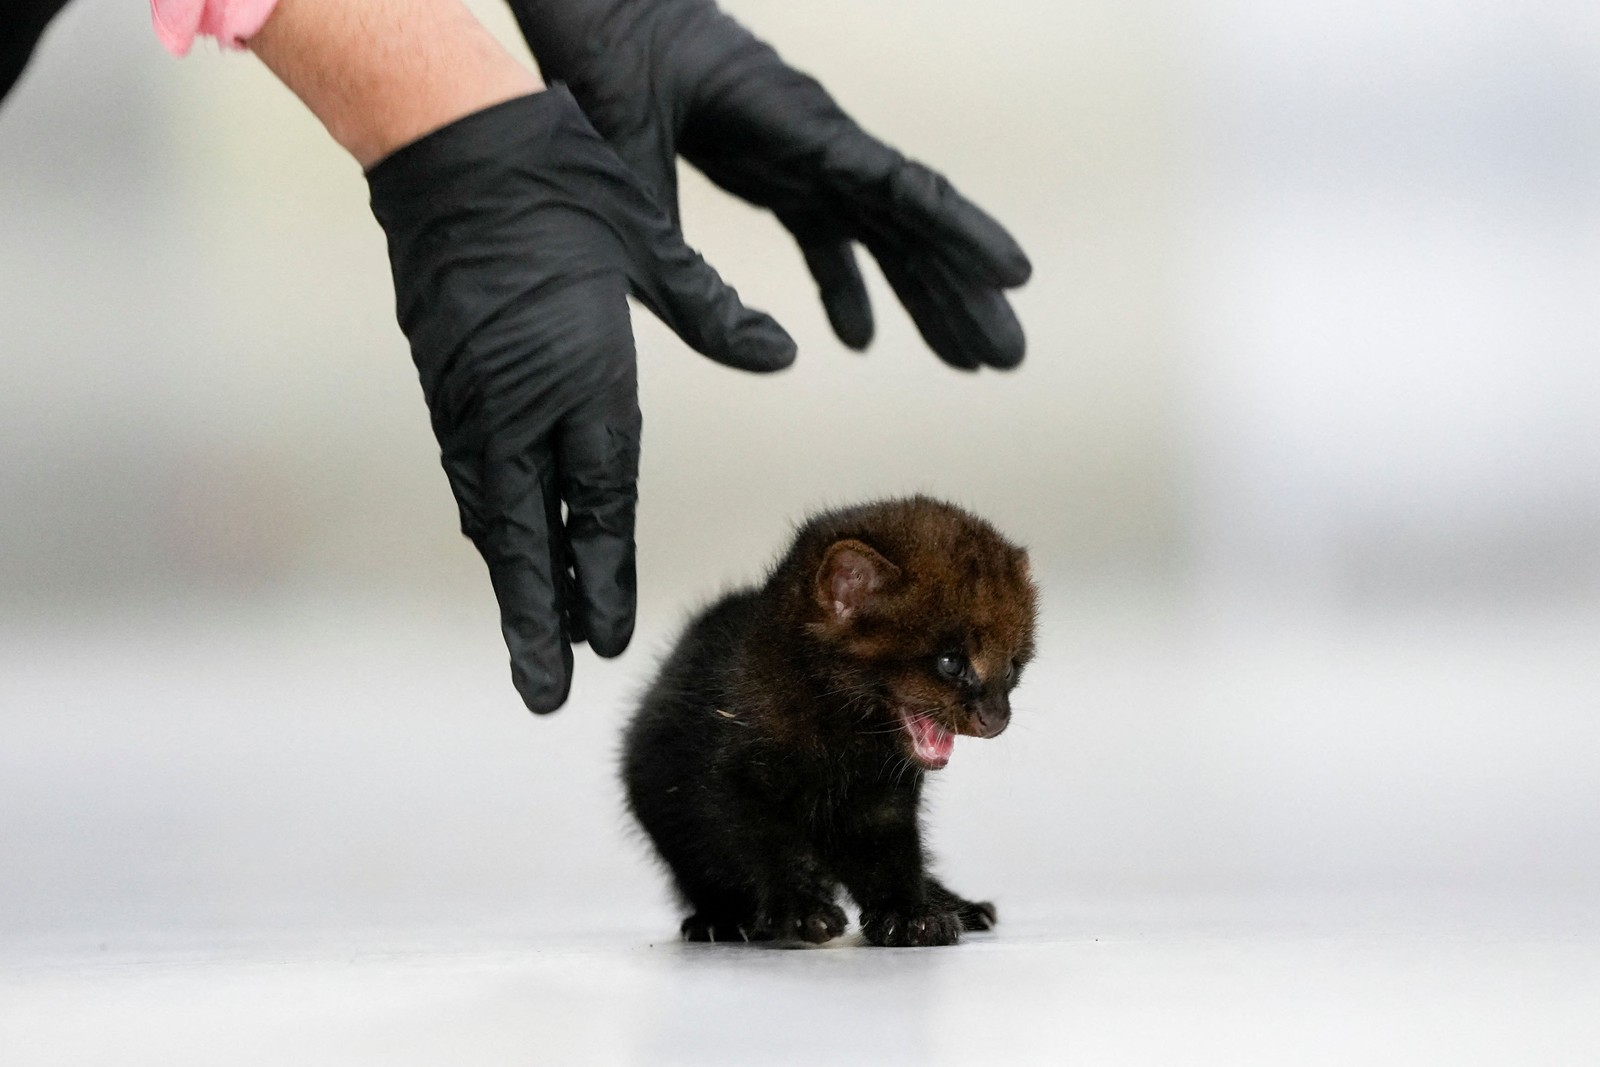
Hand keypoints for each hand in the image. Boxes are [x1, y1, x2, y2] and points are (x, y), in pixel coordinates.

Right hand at [367, 88, 794, 711]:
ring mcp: (474, 401)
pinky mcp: (446, 387)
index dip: (602, 580)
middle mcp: (521, 406)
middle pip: (532, 536)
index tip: (606, 641)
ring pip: (495, 516)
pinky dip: (492, 528)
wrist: (457, 148)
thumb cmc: (564, 191)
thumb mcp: (646, 251)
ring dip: (513, 586)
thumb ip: (712, 313)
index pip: (598, 504)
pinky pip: (472, 477)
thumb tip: (782, 352)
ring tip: (529, 651)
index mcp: (582, 379)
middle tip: (544, 694)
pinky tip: (506, 556)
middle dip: (541, 620)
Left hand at [511, 0, 1031, 369]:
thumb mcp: (632, 173)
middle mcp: (819, 138)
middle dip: (963, 290)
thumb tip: (774, 357)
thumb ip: (687, 272)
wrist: (591, 1)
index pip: (902, 186)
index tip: (1016, 277)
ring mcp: (800, 153)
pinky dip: (844, 285)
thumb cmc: (607, 64)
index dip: (963, 234)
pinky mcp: (771, 167)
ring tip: (965, 360)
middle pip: (910, 222)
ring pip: (880, 232)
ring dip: (922, 296)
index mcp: (800, 126)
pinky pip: (825, 233)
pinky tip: (857, 339)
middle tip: (1008, 356)